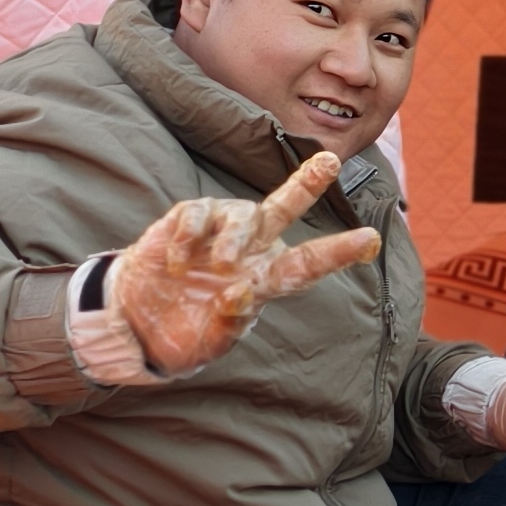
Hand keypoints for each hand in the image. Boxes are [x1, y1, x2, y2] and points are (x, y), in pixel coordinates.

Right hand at [105, 149, 379, 375]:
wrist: (134, 325)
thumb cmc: (183, 334)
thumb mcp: (209, 344)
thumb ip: (230, 323)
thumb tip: (242, 293)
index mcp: (264, 281)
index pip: (307, 265)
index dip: (338, 252)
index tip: (371, 240)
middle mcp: (249, 251)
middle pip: (282, 209)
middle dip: (305, 184)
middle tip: (330, 162)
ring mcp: (217, 233)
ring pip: (243, 213)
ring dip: (236, 235)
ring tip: (221, 263)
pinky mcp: (184, 222)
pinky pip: (197, 213)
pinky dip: (191, 234)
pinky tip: (177, 262)